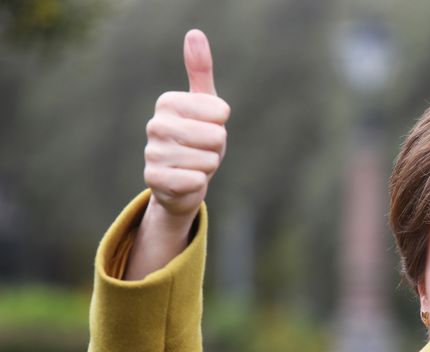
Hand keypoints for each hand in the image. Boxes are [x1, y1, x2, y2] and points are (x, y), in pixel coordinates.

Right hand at [143, 29, 229, 219]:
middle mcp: (155, 124)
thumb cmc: (198, 139)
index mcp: (168, 102)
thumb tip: (194, 33)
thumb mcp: (205, 105)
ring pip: (208, 161)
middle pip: (216, 136)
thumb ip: (200, 70)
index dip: (222, 124)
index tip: (209, 126)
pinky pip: (194, 181)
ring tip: (195, 165)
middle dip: (217, 148)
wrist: (182, 182)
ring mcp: (152, 152)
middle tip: (203, 149)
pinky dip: (198, 184)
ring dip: (208, 167)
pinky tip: (187, 181)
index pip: (220, 112)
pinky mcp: (154, 179)